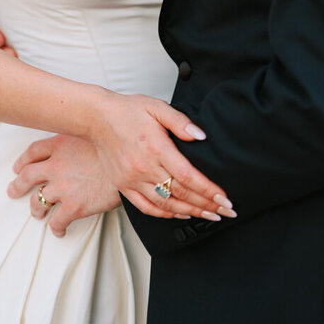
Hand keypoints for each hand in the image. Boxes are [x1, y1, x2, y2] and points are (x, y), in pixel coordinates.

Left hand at [8, 135, 119, 236]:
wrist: (128, 165)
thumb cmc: (116, 147)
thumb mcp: (93, 133)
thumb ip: (80, 137)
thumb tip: (80, 140)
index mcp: (60, 144)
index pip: (33, 151)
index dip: (23, 160)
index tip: (19, 166)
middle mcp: (56, 165)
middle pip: (27, 176)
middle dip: (18, 185)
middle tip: (14, 190)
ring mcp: (62, 187)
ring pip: (38, 201)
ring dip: (36, 209)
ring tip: (37, 213)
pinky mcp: (73, 207)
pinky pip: (57, 222)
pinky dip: (56, 228)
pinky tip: (59, 230)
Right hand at [87, 91, 235, 222]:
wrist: (97, 118)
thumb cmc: (128, 110)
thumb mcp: (157, 107)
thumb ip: (180, 122)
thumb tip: (200, 136)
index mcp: (156, 148)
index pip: (188, 176)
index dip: (209, 190)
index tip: (224, 199)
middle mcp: (144, 168)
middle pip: (181, 194)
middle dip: (207, 205)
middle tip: (226, 212)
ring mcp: (132, 180)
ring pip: (167, 205)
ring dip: (191, 213)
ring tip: (210, 216)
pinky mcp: (124, 187)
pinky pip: (147, 208)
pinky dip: (166, 215)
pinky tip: (180, 214)